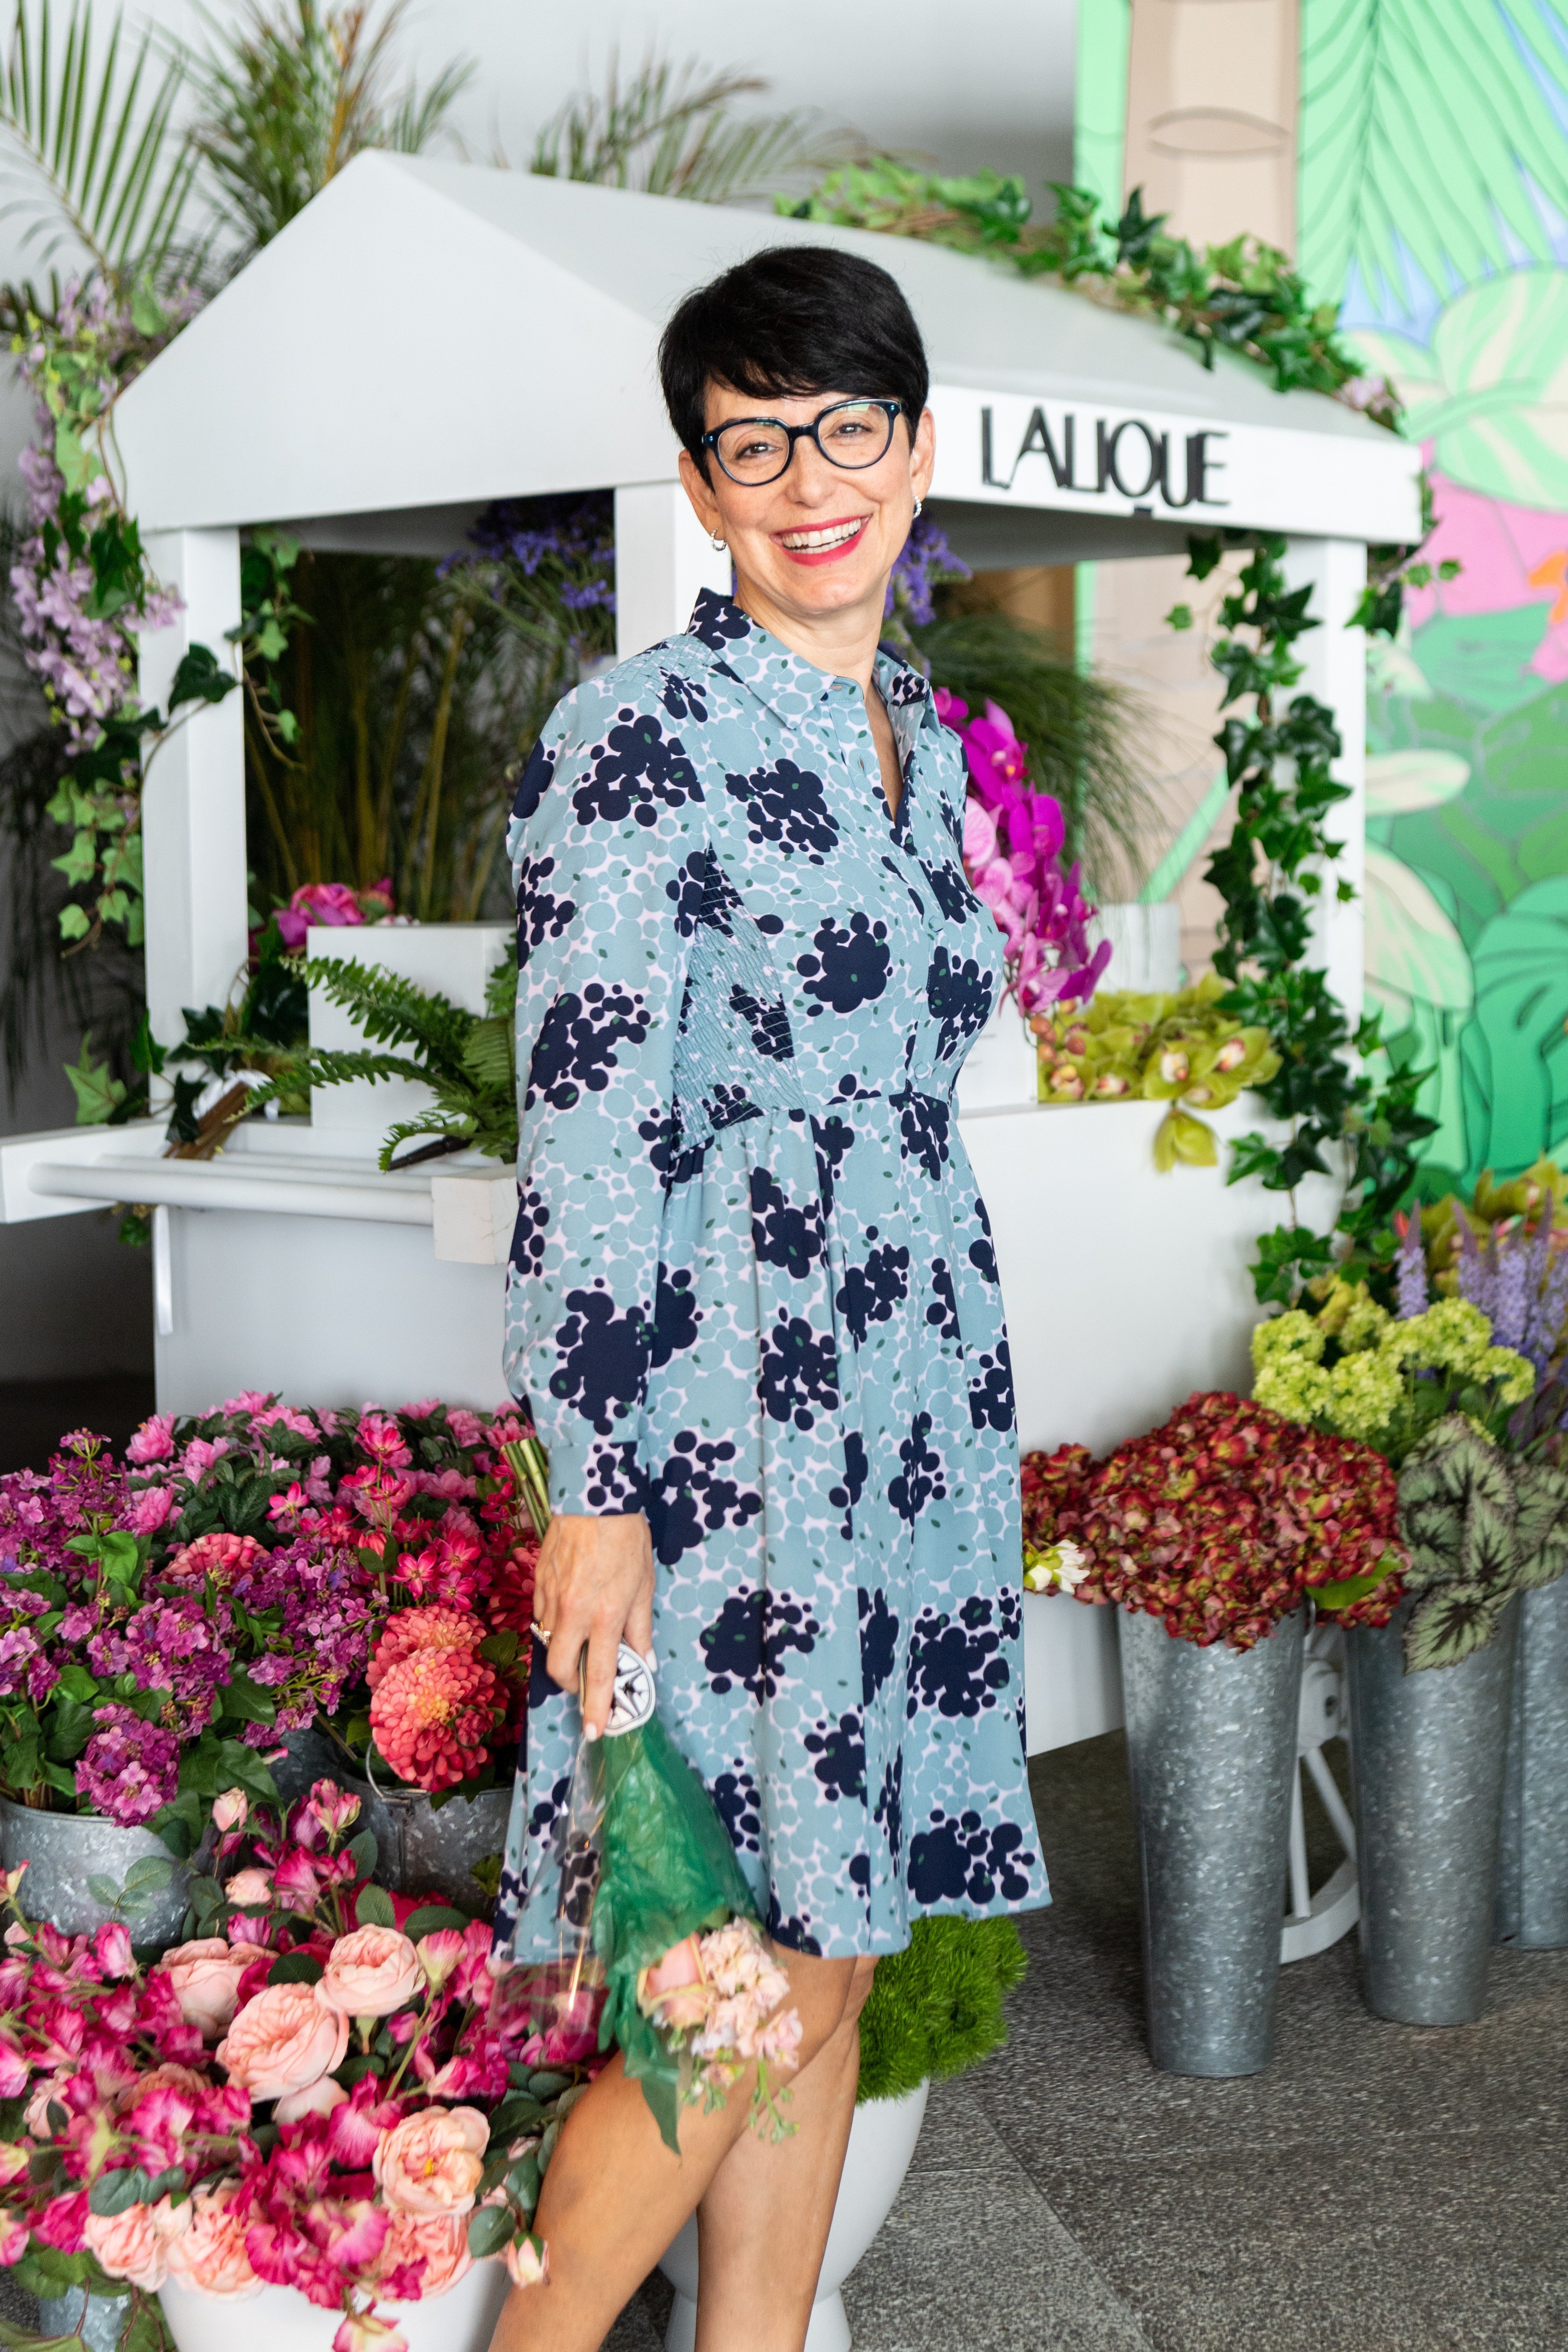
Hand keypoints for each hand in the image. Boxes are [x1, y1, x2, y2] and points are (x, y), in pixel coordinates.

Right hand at [533, 1512, 654, 1739]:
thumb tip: (643, 1662)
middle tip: (587, 1682)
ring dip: (563, 1652)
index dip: (597, 1708)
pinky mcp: (538, 1583)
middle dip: (572, 1685)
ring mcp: (551, 1599)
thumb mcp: (645, 1585)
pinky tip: (569, 1612)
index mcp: (606, 1616)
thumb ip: (640, 1628)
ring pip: (548, 1643)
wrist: (595, 1497)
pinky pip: (541, 1617)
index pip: (600, 1675)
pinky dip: (554, 1625)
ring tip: (581, 1639)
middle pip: (560, 1670)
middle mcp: (574, 1613)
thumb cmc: (627, 1539)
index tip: (595, 1732)